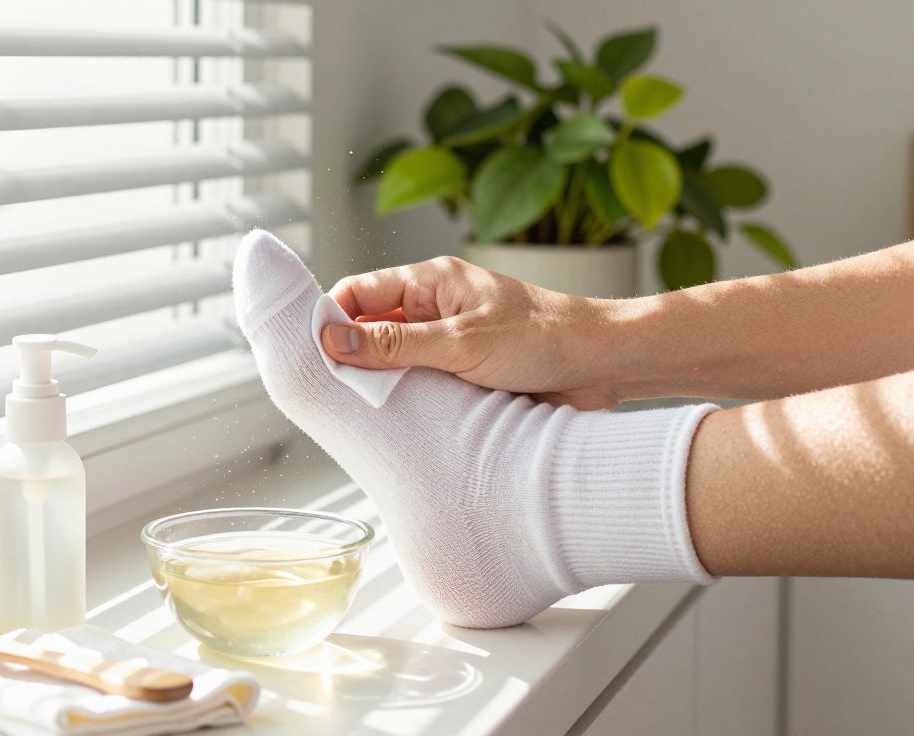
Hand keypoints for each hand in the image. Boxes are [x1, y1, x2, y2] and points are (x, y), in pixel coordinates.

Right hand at [321, 256, 619, 408]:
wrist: (602, 364)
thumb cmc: (544, 338)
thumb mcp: (461, 342)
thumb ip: (396, 344)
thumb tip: (333, 341)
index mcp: (430, 281)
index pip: (358, 293)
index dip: (329, 320)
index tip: (312, 356)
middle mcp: (434, 307)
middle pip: (370, 329)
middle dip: (351, 359)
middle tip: (333, 393)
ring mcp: (448, 341)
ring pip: (393, 361)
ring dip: (382, 385)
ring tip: (367, 412)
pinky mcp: (462, 372)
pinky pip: (419, 384)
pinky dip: (408, 401)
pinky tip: (402, 422)